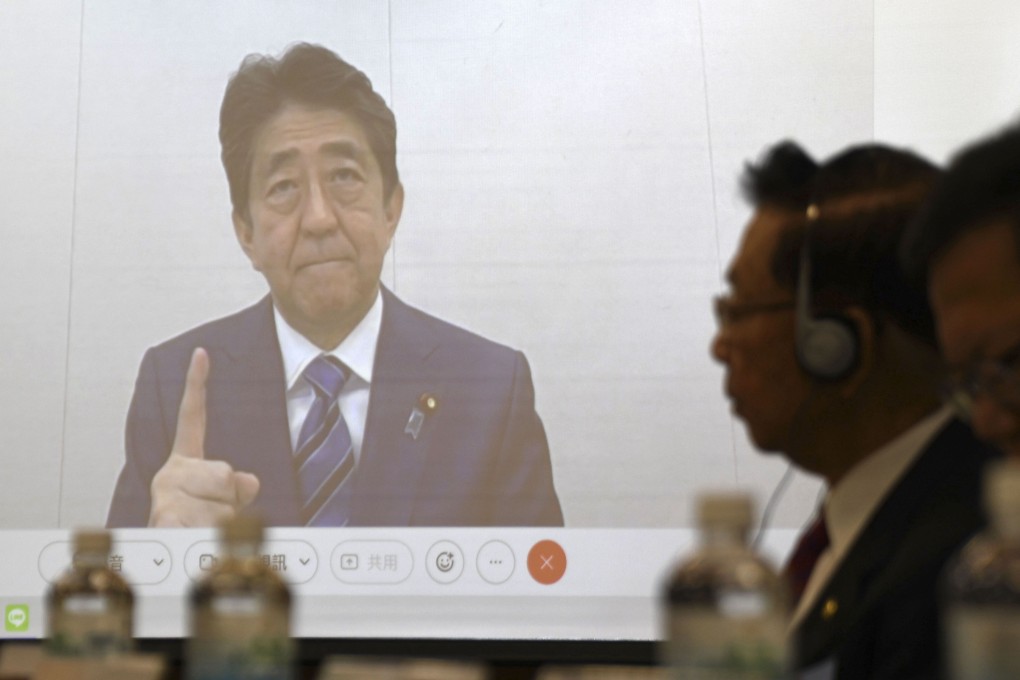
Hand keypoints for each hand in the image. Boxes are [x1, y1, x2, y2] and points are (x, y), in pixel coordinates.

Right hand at [148, 348, 260, 526]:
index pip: (193, 418)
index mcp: (185, 463)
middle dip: (230, 502)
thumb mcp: (222, 503)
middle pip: (227, 475)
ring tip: (201, 532)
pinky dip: (209, 539)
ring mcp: (164, 495)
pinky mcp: (164, 517)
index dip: (197, 385)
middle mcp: (170, 473)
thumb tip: (247, 482)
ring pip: (224, 505)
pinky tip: (191, 541)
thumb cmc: (195, 529)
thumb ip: (239, 487)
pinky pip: (209, 525)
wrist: (162, 563)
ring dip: (223, 525)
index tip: (202, 353)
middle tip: (210, 517)